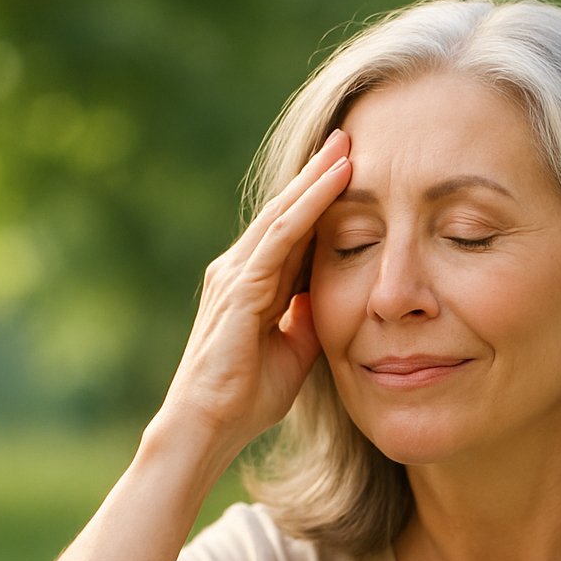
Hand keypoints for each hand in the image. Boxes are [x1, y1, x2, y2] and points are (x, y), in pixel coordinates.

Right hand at [151, 129, 352, 467]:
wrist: (209, 426)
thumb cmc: (246, 397)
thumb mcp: (295, 350)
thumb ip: (308, 319)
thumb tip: (328, 296)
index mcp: (252, 284)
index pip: (291, 230)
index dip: (319, 198)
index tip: (351, 168)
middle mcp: (238, 270)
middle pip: (285, 210)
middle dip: (317, 172)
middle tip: (349, 134)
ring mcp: (235, 275)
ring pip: (283, 214)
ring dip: (316, 178)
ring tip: (346, 145)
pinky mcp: (240, 288)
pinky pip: (281, 237)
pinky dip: (309, 206)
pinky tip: (333, 183)